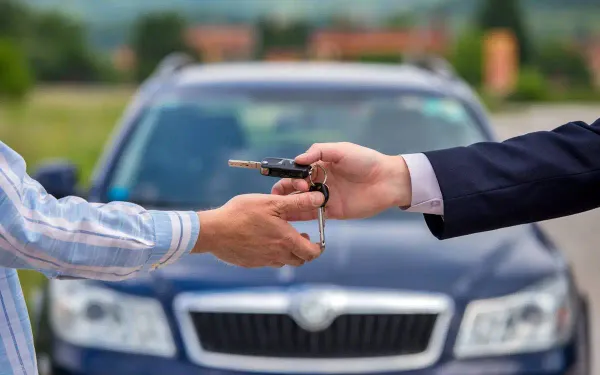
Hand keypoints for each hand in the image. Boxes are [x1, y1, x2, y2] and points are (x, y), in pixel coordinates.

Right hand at [192, 192, 324, 267]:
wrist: (214, 231)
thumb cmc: (242, 214)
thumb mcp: (272, 202)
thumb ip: (298, 202)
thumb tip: (319, 198)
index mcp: (286, 240)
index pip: (312, 253)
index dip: (318, 247)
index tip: (316, 240)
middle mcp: (277, 255)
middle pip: (300, 260)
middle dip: (304, 250)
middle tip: (300, 236)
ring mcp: (263, 261)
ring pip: (284, 262)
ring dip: (288, 252)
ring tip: (282, 236)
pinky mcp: (251, 263)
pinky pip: (267, 262)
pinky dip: (272, 254)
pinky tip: (263, 240)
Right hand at [271, 142, 411, 219]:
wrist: (387, 180)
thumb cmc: (366, 161)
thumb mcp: (341, 150)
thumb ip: (318, 151)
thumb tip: (298, 159)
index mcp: (320, 165)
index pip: (298, 171)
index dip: (291, 175)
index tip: (292, 179)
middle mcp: (320, 181)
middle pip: (296, 187)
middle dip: (287, 190)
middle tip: (287, 193)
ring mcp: (326, 197)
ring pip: (302, 201)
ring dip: (290, 204)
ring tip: (281, 208)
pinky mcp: (332, 211)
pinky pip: (313, 214)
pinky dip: (301, 216)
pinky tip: (290, 218)